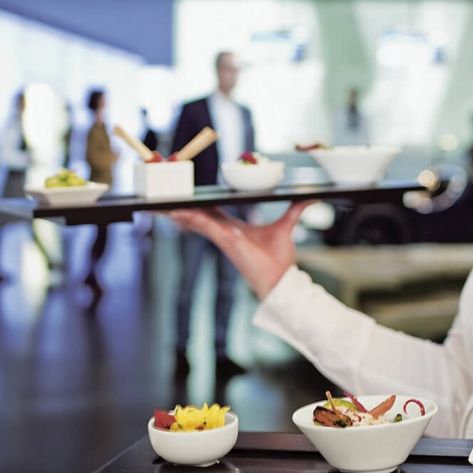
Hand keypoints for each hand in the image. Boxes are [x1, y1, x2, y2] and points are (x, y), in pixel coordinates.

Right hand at [167, 201, 313, 298]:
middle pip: (197, 214)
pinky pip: (204, 226)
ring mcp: (223, 237)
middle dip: (180, 204)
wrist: (282, 281)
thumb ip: (295, 209)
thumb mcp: (287, 226)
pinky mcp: (226, 241)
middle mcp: (224, 232)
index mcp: (233, 228)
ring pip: (195, 219)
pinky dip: (190, 218)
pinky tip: (177, 212)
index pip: (210, 210)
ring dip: (179, 210)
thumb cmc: (280, 260)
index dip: (197, 201)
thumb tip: (311, 196)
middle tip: (164, 193)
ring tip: (161, 202)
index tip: (186, 191)